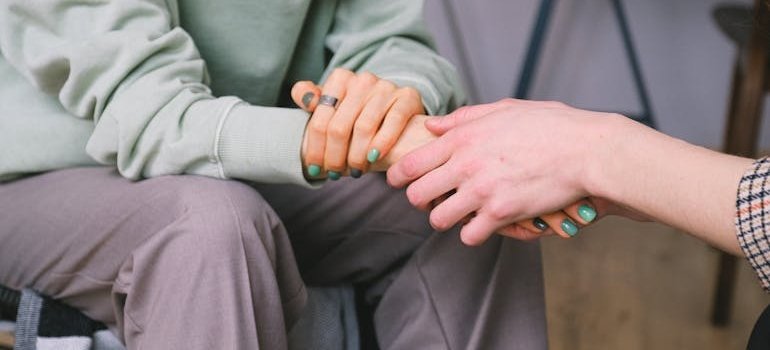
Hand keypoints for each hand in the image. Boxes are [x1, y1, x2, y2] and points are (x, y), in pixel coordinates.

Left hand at [291, 68, 424, 178]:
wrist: (396, 110)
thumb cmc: (357, 113)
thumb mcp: (332, 105)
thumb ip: (312, 99)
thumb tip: (304, 97)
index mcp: (340, 78)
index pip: (320, 120)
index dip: (315, 149)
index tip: (314, 169)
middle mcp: (363, 80)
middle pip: (339, 127)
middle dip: (334, 157)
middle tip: (335, 174)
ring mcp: (386, 87)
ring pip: (364, 128)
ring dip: (356, 156)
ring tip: (355, 171)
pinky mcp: (407, 97)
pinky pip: (393, 122)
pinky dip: (381, 143)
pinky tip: (373, 158)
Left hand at [387, 98, 617, 244]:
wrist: (586, 150)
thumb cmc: (550, 126)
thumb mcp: (504, 109)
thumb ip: (464, 118)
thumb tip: (432, 125)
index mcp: (463, 137)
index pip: (410, 163)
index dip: (397, 176)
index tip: (399, 182)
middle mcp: (465, 164)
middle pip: (416, 195)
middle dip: (420, 200)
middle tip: (432, 200)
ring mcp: (481, 191)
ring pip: (438, 219)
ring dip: (446, 219)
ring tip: (459, 213)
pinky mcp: (501, 213)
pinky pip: (469, 235)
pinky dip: (473, 233)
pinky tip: (483, 224)